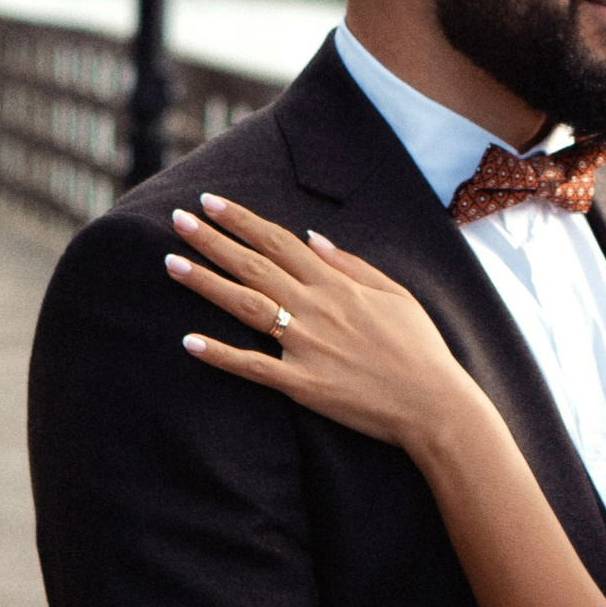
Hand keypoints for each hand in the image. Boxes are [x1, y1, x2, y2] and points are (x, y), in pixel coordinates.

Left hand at [171, 194, 480, 457]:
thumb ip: (351, 263)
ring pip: (245, 306)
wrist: (435, 404)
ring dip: (205, 283)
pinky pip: (252, 367)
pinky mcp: (303, 384)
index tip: (210, 202)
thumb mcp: (395, 293)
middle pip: (253, 265)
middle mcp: (316, 307)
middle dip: (212, 239)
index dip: (241, 220)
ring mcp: (306, 346)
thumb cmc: (420, 349)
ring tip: (171, 263)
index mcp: (336, 284)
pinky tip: (188, 342)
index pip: (278, 241)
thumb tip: (313, 236)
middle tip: (176, 219)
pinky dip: (219, 354)